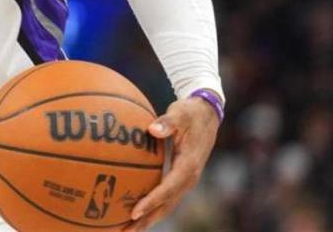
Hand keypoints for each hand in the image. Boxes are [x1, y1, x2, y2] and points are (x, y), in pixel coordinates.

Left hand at [123, 94, 219, 231]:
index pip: (169, 189)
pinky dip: (151, 206)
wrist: (207, 113)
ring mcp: (186, 180)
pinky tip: (134, 211)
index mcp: (189, 166)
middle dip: (147, 219)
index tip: (133, 211)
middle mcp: (189, 178)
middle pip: (167, 205)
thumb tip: (152, 129)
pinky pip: (165, 197)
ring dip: (148, 218)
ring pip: (166, 205)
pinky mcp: (181, 178)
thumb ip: (167, 122)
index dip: (152, 201)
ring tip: (126, 229)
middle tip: (125, 231)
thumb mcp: (180, 114)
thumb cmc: (190, 112)